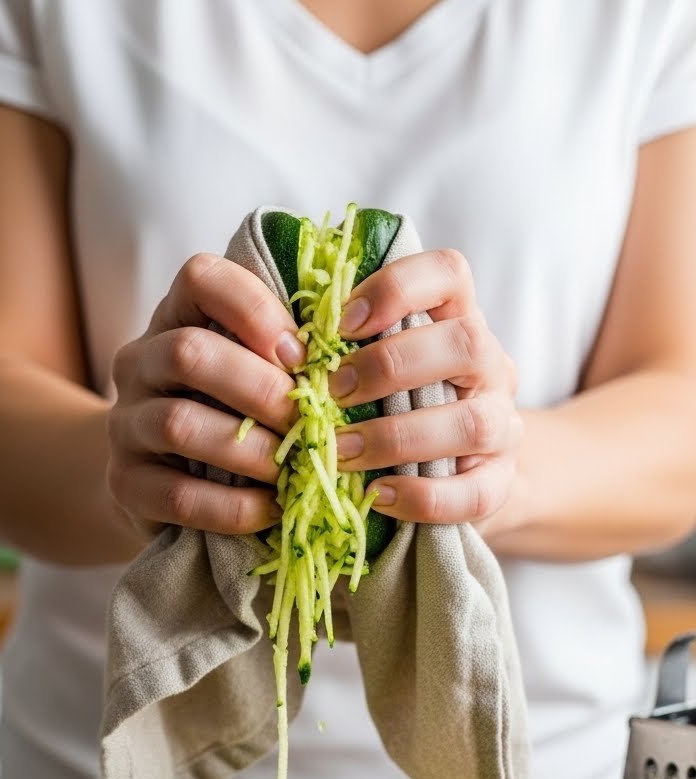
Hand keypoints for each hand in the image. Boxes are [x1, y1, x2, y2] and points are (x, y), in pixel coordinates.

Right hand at [107, 254, 306, 536]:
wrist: (158, 486)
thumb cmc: (228, 417)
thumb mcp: (250, 373)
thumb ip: (285, 357)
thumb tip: (362, 356)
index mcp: (175, 318)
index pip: (199, 278)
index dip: (253, 308)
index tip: (300, 353)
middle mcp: (139, 362)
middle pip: (188, 352)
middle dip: (260, 388)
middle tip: (307, 420)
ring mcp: (125, 424)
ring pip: (179, 423)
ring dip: (250, 449)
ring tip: (293, 471)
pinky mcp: (125, 484)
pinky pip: (177, 495)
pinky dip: (233, 506)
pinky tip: (270, 511)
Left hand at [332, 249, 521, 524]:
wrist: (456, 476)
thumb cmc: (396, 408)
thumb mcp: (379, 366)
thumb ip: (348, 349)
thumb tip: (283, 349)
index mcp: (459, 320)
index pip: (449, 273)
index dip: (397, 289)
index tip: (342, 323)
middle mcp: (491, 366)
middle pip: (467, 342)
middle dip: (391, 366)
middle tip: (333, 392)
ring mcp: (502, 426)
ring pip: (472, 422)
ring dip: (398, 437)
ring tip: (344, 451)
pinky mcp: (499, 483)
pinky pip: (474, 494)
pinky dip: (422, 497)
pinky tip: (377, 495)